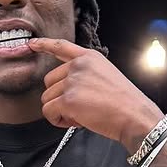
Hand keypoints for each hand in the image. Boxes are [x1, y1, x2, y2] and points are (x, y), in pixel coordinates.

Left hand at [28, 37, 162, 153]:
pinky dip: (57, 121)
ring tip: (80, 116)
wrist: (134, 116)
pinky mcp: (68, 100)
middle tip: (79, 108)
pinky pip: (49, 112)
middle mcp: (78, 66)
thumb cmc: (124, 103)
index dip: (44, 45)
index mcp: (89, 57)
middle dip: (59, 98)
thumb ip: (86, 75)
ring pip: (47, 98)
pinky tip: (74, 122)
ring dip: (59, 111)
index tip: (32, 44)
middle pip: (49, 82)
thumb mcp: (106, 76)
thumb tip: (68, 89)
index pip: (61, 46)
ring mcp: (72, 81)